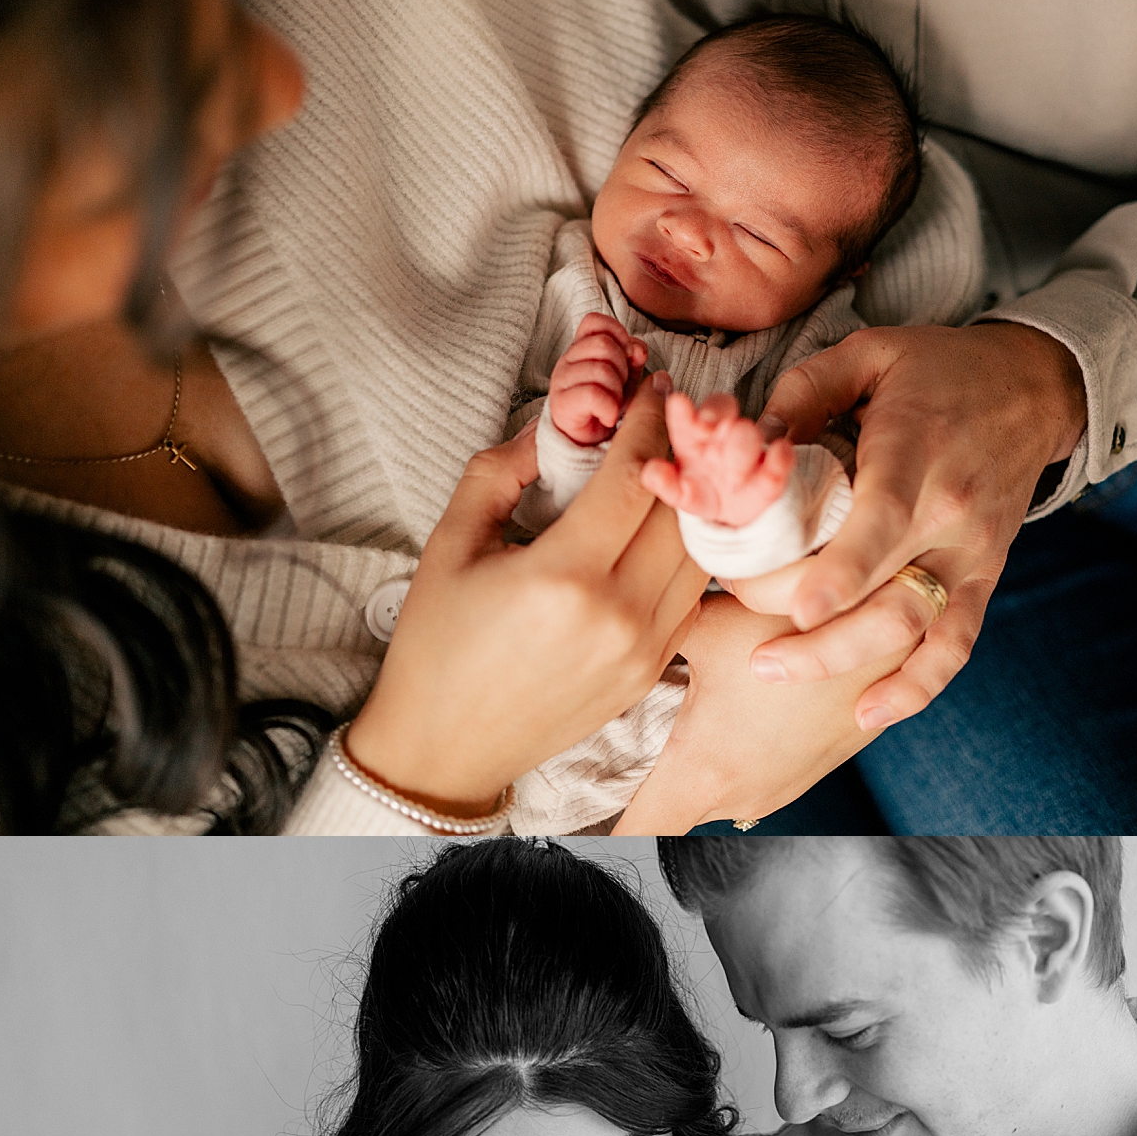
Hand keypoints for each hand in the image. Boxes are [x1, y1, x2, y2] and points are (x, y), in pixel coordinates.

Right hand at [346, 374, 706, 813]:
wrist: (444, 747)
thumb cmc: (436, 645)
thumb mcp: (451, 544)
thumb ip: (500, 472)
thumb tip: (553, 424)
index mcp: (563, 577)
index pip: (634, 478)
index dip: (650, 422)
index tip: (653, 388)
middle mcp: (617, 616)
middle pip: (681, 512)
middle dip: (685, 454)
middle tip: (681, 414)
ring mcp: (642, 651)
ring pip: (700, 557)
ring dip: (697, 505)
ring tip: (684, 467)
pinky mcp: (650, 674)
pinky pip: (692, 600)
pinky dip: (691, 556)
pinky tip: (672, 528)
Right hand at [548, 312, 647, 445]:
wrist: (587, 442)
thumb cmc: (606, 405)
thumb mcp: (626, 376)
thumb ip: (633, 357)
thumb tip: (637, 349)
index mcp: (581, 348)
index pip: (594, 322)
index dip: (617, 333)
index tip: (627, 356)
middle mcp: (567, 360)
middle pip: (603, 345)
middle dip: (622, 368)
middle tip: (619, 388)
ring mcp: (561, 381)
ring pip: (601, 370)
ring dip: (617, 391)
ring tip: (613, 405)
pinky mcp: (561, 404)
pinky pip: (593, 394)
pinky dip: (609, 408)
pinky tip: (608, 417)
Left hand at [613, 592, 910, 832]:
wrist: (900, 621)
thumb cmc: (802, 618)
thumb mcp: (708, 622)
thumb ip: (650, 635)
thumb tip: (603, 625)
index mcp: (701, 772)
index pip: (629, 835)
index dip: (589, 832)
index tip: (557, 827)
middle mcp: (741, 798)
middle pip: (665, 812)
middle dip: (636, 787)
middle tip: (606, 746)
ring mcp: (781, 791)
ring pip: (712, 794)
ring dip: (691, 767)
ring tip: (674, 722)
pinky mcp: (812, 772)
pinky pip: (754, 777)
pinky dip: (736, 754)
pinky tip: (735, 711)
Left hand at [640, 390, 795, 524]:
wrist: (737, 517)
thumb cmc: (704, 494)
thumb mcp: (680, 492)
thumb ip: (665, 482)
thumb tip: (650, 474)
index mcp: (693, 439)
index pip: (686, 418)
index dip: (682, 412)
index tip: (677, 403)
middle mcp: (720, 439)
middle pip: (721, 411)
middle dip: (715, 414)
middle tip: (709, 428)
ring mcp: (749, 453)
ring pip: (747, 434)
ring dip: (741, 447)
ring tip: (734, 478)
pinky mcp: (773, 474)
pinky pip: (780, 459)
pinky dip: (780, 456)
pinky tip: (780, 452)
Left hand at [748, 322, 1086, 727]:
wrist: (1036, 389)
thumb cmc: (939, 369)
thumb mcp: (870, 352)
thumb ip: (805, 392)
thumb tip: (749, 444)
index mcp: (917, 454)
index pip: (884, 522)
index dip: (842, 573)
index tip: (798, 612)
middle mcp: (951, 514)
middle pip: (887, 595)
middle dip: (817, 636)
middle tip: (752, 653)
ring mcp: (971, 555)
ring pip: (916, 631)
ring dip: (847, 665)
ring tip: (774, 673)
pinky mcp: (983, 579)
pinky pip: (956, 646)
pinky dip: (916, 688)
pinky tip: (867, 714)